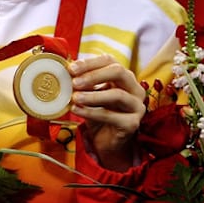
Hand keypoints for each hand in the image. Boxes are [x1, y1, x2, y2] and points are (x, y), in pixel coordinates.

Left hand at [68, 55, 144, 170]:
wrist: (106, 141)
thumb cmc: (99, 114)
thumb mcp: (90, 95)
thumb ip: (83, 83)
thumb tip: (67, 72)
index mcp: (125, 77)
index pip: (110, 61)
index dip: (90, 63)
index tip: (71, 68)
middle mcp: (135, 89)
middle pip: (118, 72)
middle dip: (94, 75)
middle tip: (74, 82)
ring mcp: (136, 106)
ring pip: (117, 94)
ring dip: (93, 96)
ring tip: (74, 98)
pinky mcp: (132, 124)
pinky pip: (111, 115)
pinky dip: (91, 112)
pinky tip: (77, 110)